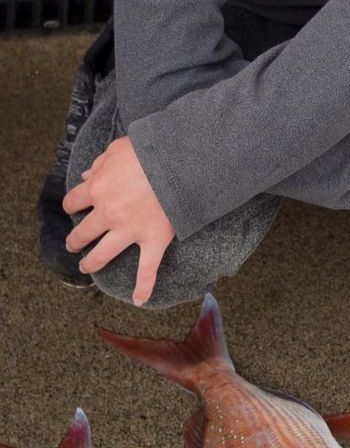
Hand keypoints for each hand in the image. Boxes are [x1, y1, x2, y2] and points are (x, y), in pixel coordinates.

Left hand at [62, 136, 175, 304]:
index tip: (74, 206)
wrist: (180, 160)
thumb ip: (101, 162)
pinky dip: (144, 287)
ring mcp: (129, 230)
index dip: (72, 204)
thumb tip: (88, 174)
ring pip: (102, 254)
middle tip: (74, 243)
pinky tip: (139, 300)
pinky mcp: (153, 240)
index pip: (73, 201)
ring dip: (91, 263)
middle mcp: (108, 213)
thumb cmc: (150, 149)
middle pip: (82, 232)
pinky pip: (147, 269)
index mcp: (97, 189)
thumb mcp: (118, 148)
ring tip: (86, 266)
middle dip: (75, 240)